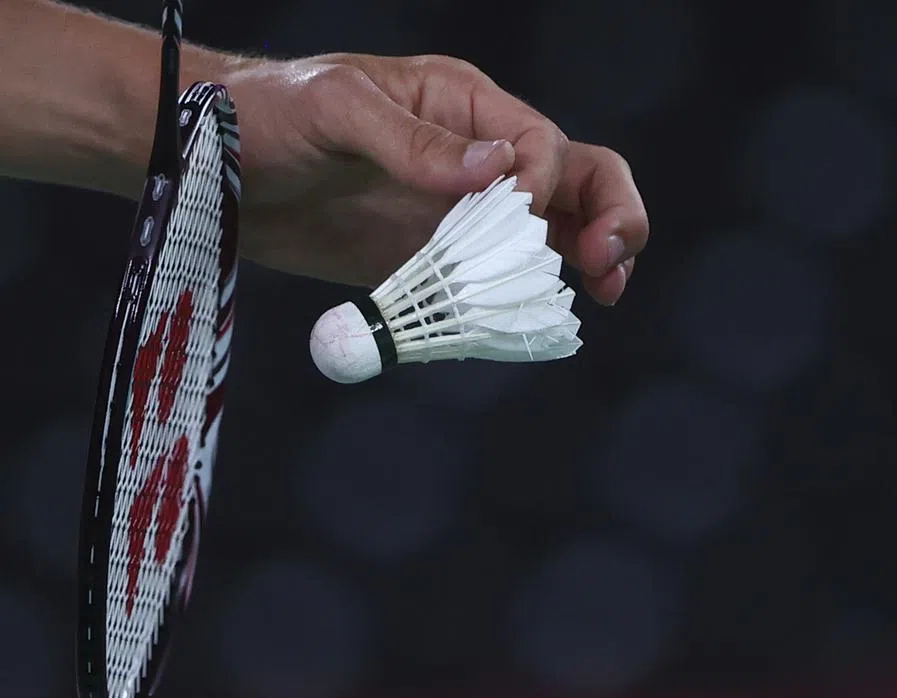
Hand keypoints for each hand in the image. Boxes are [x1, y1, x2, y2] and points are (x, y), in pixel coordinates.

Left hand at [222, 54, 648, 305]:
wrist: (213, 173)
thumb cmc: (267, 115)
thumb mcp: (337, 109)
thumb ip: (415, 141)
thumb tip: (499, 169)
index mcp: (465, 103)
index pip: (540, 143)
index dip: (543, 183)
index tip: (513, 218)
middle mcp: (478, 156)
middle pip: (578, 179)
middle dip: (610, 215)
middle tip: (608, 262)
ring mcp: (460, 213)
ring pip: (553, 233)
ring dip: (588, 258)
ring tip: (603, 293)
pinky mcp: (434, 259)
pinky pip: (496, 281)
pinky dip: (523, 301)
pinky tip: (532, 321)